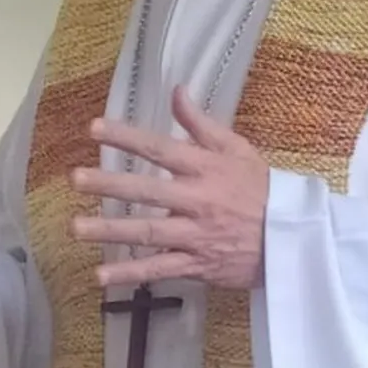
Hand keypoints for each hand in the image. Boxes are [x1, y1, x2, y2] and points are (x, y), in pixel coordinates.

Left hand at [69, 86, 269, 289]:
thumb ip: (201, 123)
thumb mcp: (237, 149)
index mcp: (206, 168)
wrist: (293, 237)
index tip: (94, 128)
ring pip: (148, 232)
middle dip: (109, 185)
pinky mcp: (198, 264)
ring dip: (110, 231)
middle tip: (75, 179)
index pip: (159, 149)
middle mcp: (198, 200)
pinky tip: (102, 276)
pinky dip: (132, 273)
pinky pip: (161, 269)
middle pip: (147, 191)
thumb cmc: (262, 189)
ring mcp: (196, 235)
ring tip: (75, 228)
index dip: (126, 137)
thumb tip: (176, 91)